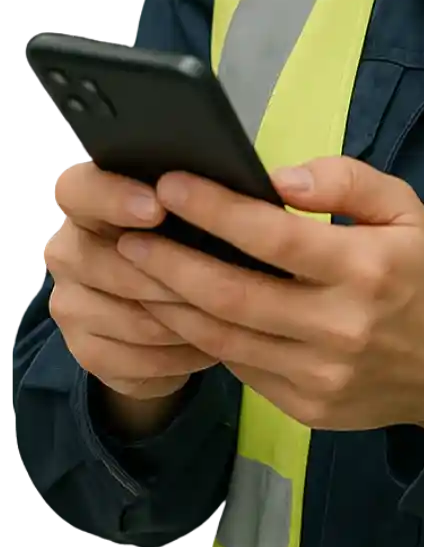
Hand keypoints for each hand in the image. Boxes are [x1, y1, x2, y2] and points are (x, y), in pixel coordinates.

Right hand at [43, 161, 219, 400]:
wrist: (165, 315)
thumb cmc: (187, 242)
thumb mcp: (190, 214)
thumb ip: (192, 200)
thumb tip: (232, 195)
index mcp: (87, 200)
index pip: (76, 188)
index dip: (112, 198)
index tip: (158, 209)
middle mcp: (67, 249)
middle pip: (99, 260)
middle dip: (163, 273)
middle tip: (214, 278)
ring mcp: (69, 303)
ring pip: (127, 316)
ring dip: (182, 319)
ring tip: (229, 317)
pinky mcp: (83, 350)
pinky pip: (134, 358)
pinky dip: (178, 354)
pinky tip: (209, 346)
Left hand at [118, 158, 423, 434]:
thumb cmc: (422, 276)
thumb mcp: (406, 210)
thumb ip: (348, 181)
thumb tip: (280, 180)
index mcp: (365, 269)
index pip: (273, 238)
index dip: (216, 211)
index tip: (170, 185)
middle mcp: (338, 326)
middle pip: (233, 294)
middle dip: (170, 263)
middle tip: (127, 236)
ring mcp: (318, 374)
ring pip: (225, 337)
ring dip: (171, 304)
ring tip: (135, 272)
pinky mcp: (304, 406)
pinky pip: (239, 368)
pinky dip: (201, 338)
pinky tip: (177, 311)